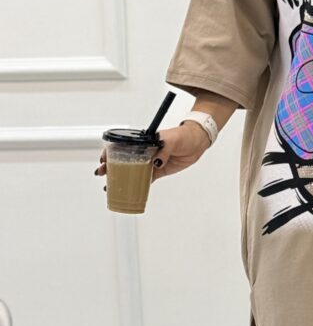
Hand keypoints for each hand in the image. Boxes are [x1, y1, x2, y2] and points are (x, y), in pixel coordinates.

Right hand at [93, 122, 209, 189]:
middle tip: (101, 173)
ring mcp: (151, 162)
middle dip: (111, 167)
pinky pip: (146, 179)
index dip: (111, 153)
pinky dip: (138, 185)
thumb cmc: (183, 136)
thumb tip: (156, 162)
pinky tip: (129, 190)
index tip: (104, 159)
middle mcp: (145, 152)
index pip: (123, 146)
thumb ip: (163, 150)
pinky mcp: (159, 171)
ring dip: (121, 178)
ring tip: (109, 186)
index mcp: (144, 141)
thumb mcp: (171, 140)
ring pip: (133, 171)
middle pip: (124, 160)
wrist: (197, 142)